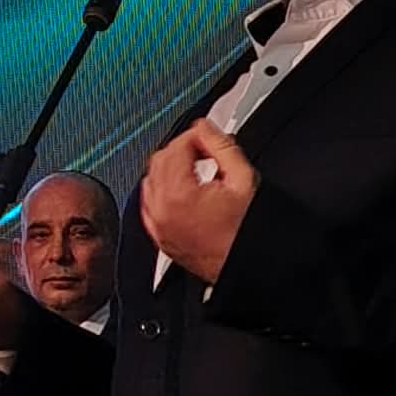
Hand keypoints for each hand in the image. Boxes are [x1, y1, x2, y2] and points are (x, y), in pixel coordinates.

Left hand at [140, 119, 258, 283]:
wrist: (244, 267)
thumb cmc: (246, 234)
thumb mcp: (243, 179)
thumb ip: (222, 145)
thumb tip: (205, 128)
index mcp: (178, 194)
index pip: (177, 146)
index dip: (197, 137)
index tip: (211, 140)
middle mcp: (161, 210)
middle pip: (160, 160)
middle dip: (182, 150)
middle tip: (206, 153)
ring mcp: (158, 225)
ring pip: (151, 180)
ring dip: (170, 169)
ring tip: (197, 171)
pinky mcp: (160, 237)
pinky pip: (149, 204)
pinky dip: (162, 192)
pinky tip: (182, 191)